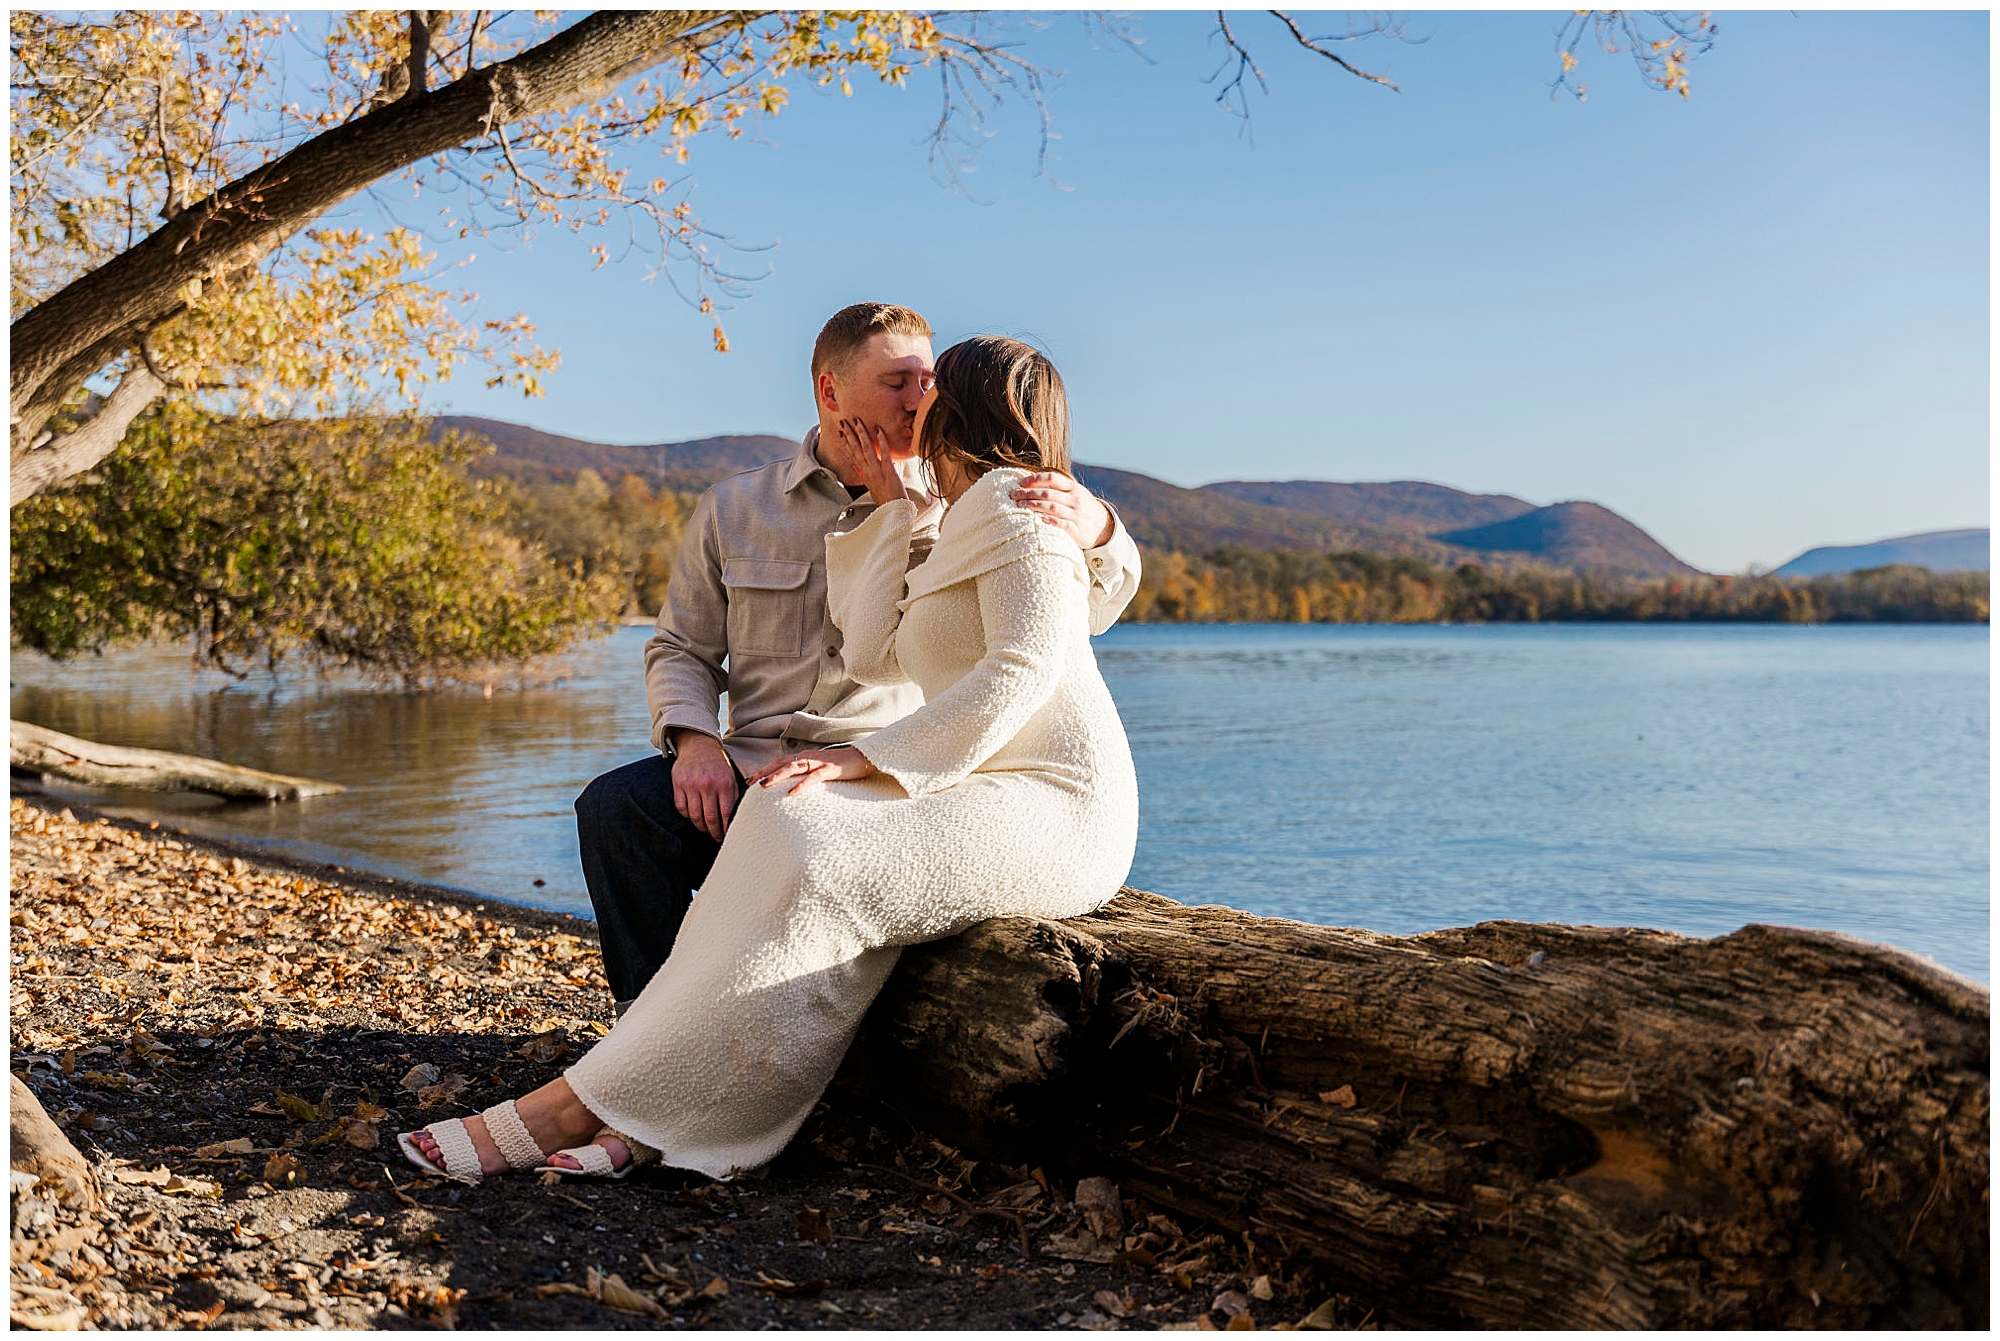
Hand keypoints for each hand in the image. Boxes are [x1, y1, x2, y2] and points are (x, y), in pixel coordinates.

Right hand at [669, 730, 739, 841]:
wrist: (699, 746)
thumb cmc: (718, 765)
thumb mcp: (731, 777)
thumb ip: (734, 796)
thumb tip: (737, 819)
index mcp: (724, 783)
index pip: (726, 814)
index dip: (726, 829)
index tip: (727, 836)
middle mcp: (707, 784)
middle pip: (710, 818)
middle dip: (714, 832)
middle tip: (716, 838)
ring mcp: (691, 784)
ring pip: (694, 816)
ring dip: (701, 827)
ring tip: (705, 829)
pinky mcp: (678, 783)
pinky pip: (681, 808)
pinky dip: (687, 816)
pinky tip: (693, 817)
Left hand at [747, 745, 877, 796]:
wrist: (863, 758)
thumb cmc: (842, 765)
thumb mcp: (820, 769)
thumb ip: (807, 774)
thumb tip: (793, 785)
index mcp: (805, 757)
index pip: (780, 762)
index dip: (765, 769)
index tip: (751, 779)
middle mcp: (808, 757)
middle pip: (781, 763)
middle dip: (765, 772)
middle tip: (750, 783)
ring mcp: (818, 762)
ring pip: (793, 767)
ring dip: (777, 776)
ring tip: (764, 786)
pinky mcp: (830, 770)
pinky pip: (812, 778)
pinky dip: (801, 785)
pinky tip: (792, 793)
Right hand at [830, 417, 906, 504]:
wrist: (893, 508)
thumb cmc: (884, 498)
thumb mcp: (870, 486)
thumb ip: (862, 474)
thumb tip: (856, 466)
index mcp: (864, 474)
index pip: (852, 455)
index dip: (845, 443)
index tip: (840, 432)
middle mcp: (867, 471)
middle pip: (855, 449)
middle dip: (849, 434)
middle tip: (843, 421)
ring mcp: (877, 470)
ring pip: (866, 448)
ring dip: (861, 433)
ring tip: (857, 421)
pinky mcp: (888, 470)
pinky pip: (884, 452)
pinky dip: (882, 440)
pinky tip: (878, 429)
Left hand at [1013, 472, 1115, 547]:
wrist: (1104, 526)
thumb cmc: (1082, 508)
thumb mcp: (1075, 493)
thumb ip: (1059, 487)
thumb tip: (1033, 480)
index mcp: (1073, 488)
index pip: (1052, 478)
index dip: (1036, 479)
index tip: (1021, 483)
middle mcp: (1075, 499)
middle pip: (1048, 493)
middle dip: (1029, 493)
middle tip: (1014, 495)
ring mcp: (1076, 514)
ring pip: (1053, 507)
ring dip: (1035, 505)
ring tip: (1021, 506)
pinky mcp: (1077, 529)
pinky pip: (1063, 524)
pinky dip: (1051, 521)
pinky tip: (1040, 520)